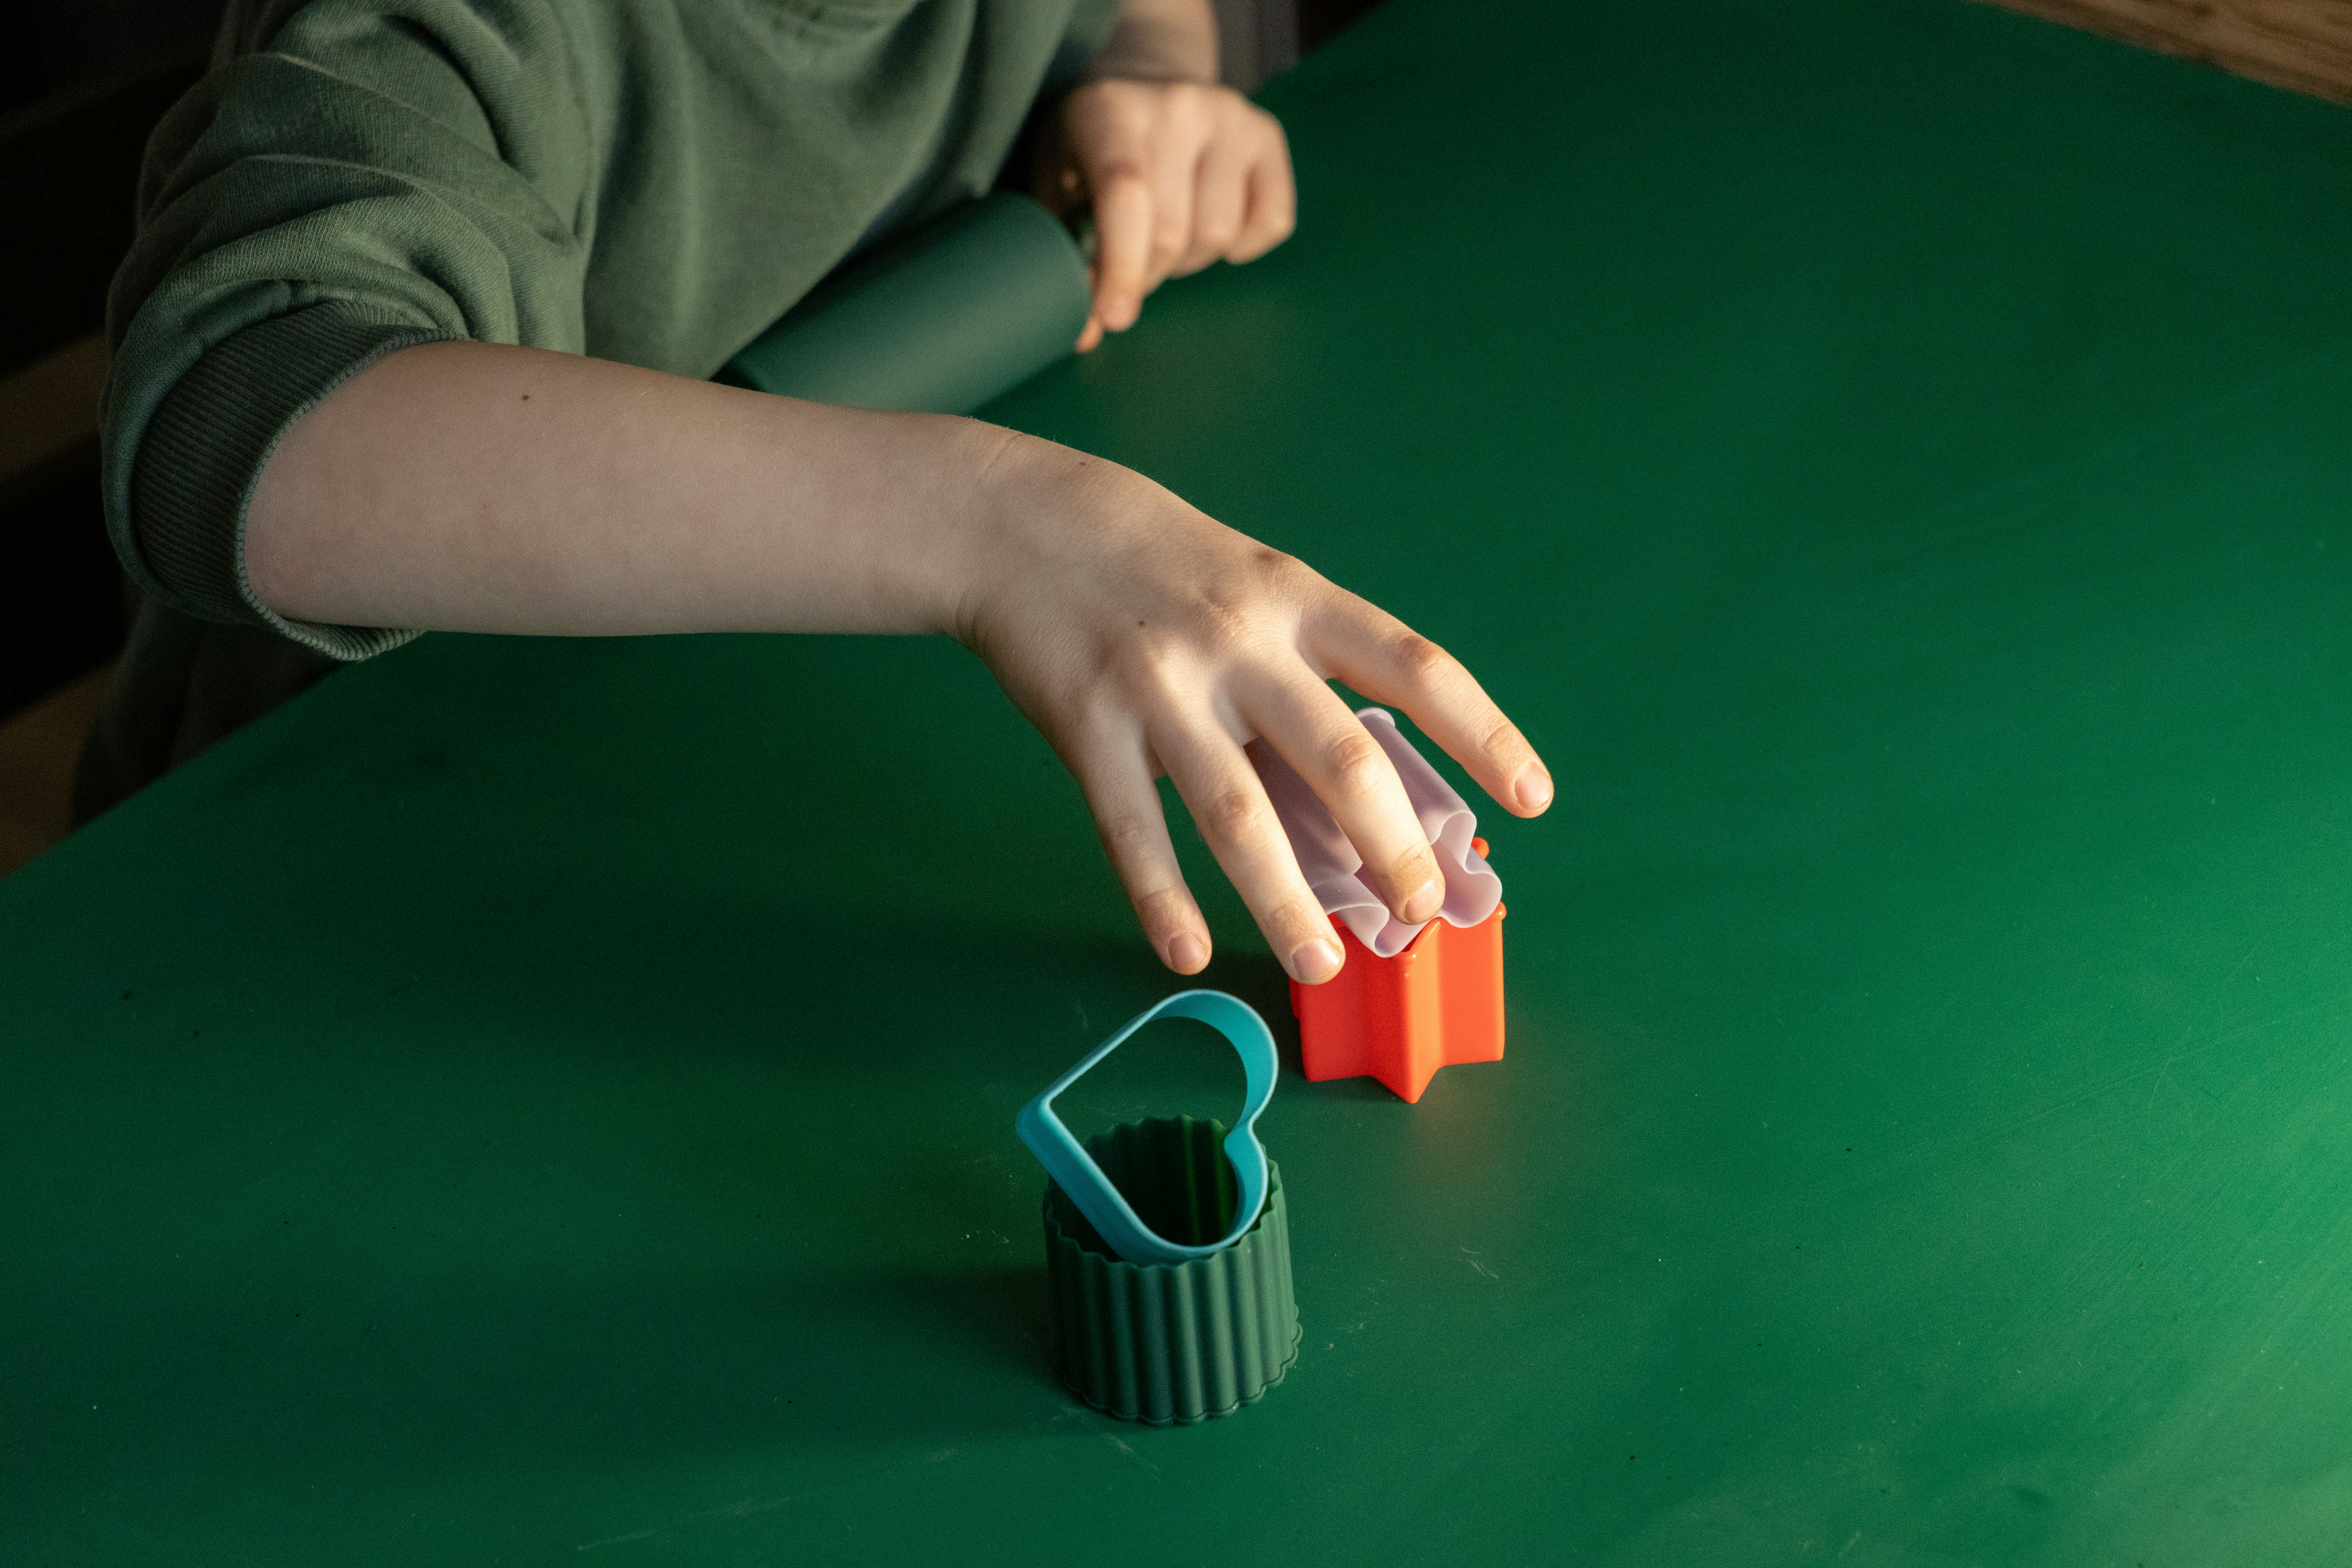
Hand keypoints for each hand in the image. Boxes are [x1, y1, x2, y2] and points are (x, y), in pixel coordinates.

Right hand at [952, 432, 1551, 982]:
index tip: (1533, 799)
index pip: (1416, 668)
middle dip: (1390, 847)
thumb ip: (1312, 673)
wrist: (1026, 521)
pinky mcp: (1087, 725)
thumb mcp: (1259, 587)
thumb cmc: (1166, 567)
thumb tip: (1369, 795)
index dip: (1484, 734)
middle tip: (1419, 909)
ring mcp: (1161, 687)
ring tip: (1320, 963)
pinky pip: (1132, 829)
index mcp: (1299, 603)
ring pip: (1237, 814)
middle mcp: (1239, 644)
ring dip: (1284, 902)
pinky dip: (1162, 900)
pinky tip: (1190, 954)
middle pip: (1338, 758)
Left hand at [1041, 79, 1296, 351]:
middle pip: (1173, 232)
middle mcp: (1177, 104)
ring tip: (1168, 234)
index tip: (1114, 317)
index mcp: (1110, 110)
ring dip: (1190, 258)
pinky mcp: (1268, 136)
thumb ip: (1064, 253)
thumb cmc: (1089, 147)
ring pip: (1219, 235)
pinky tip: (1213, 224)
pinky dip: (1243, 245)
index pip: (1126, 195)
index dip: (1122, 266)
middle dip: (1148, 271)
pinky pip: (1271, 223)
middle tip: (1131, 263)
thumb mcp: (1055, 186)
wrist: (1143, 86)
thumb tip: (1087, 333)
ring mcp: (1230, 117)